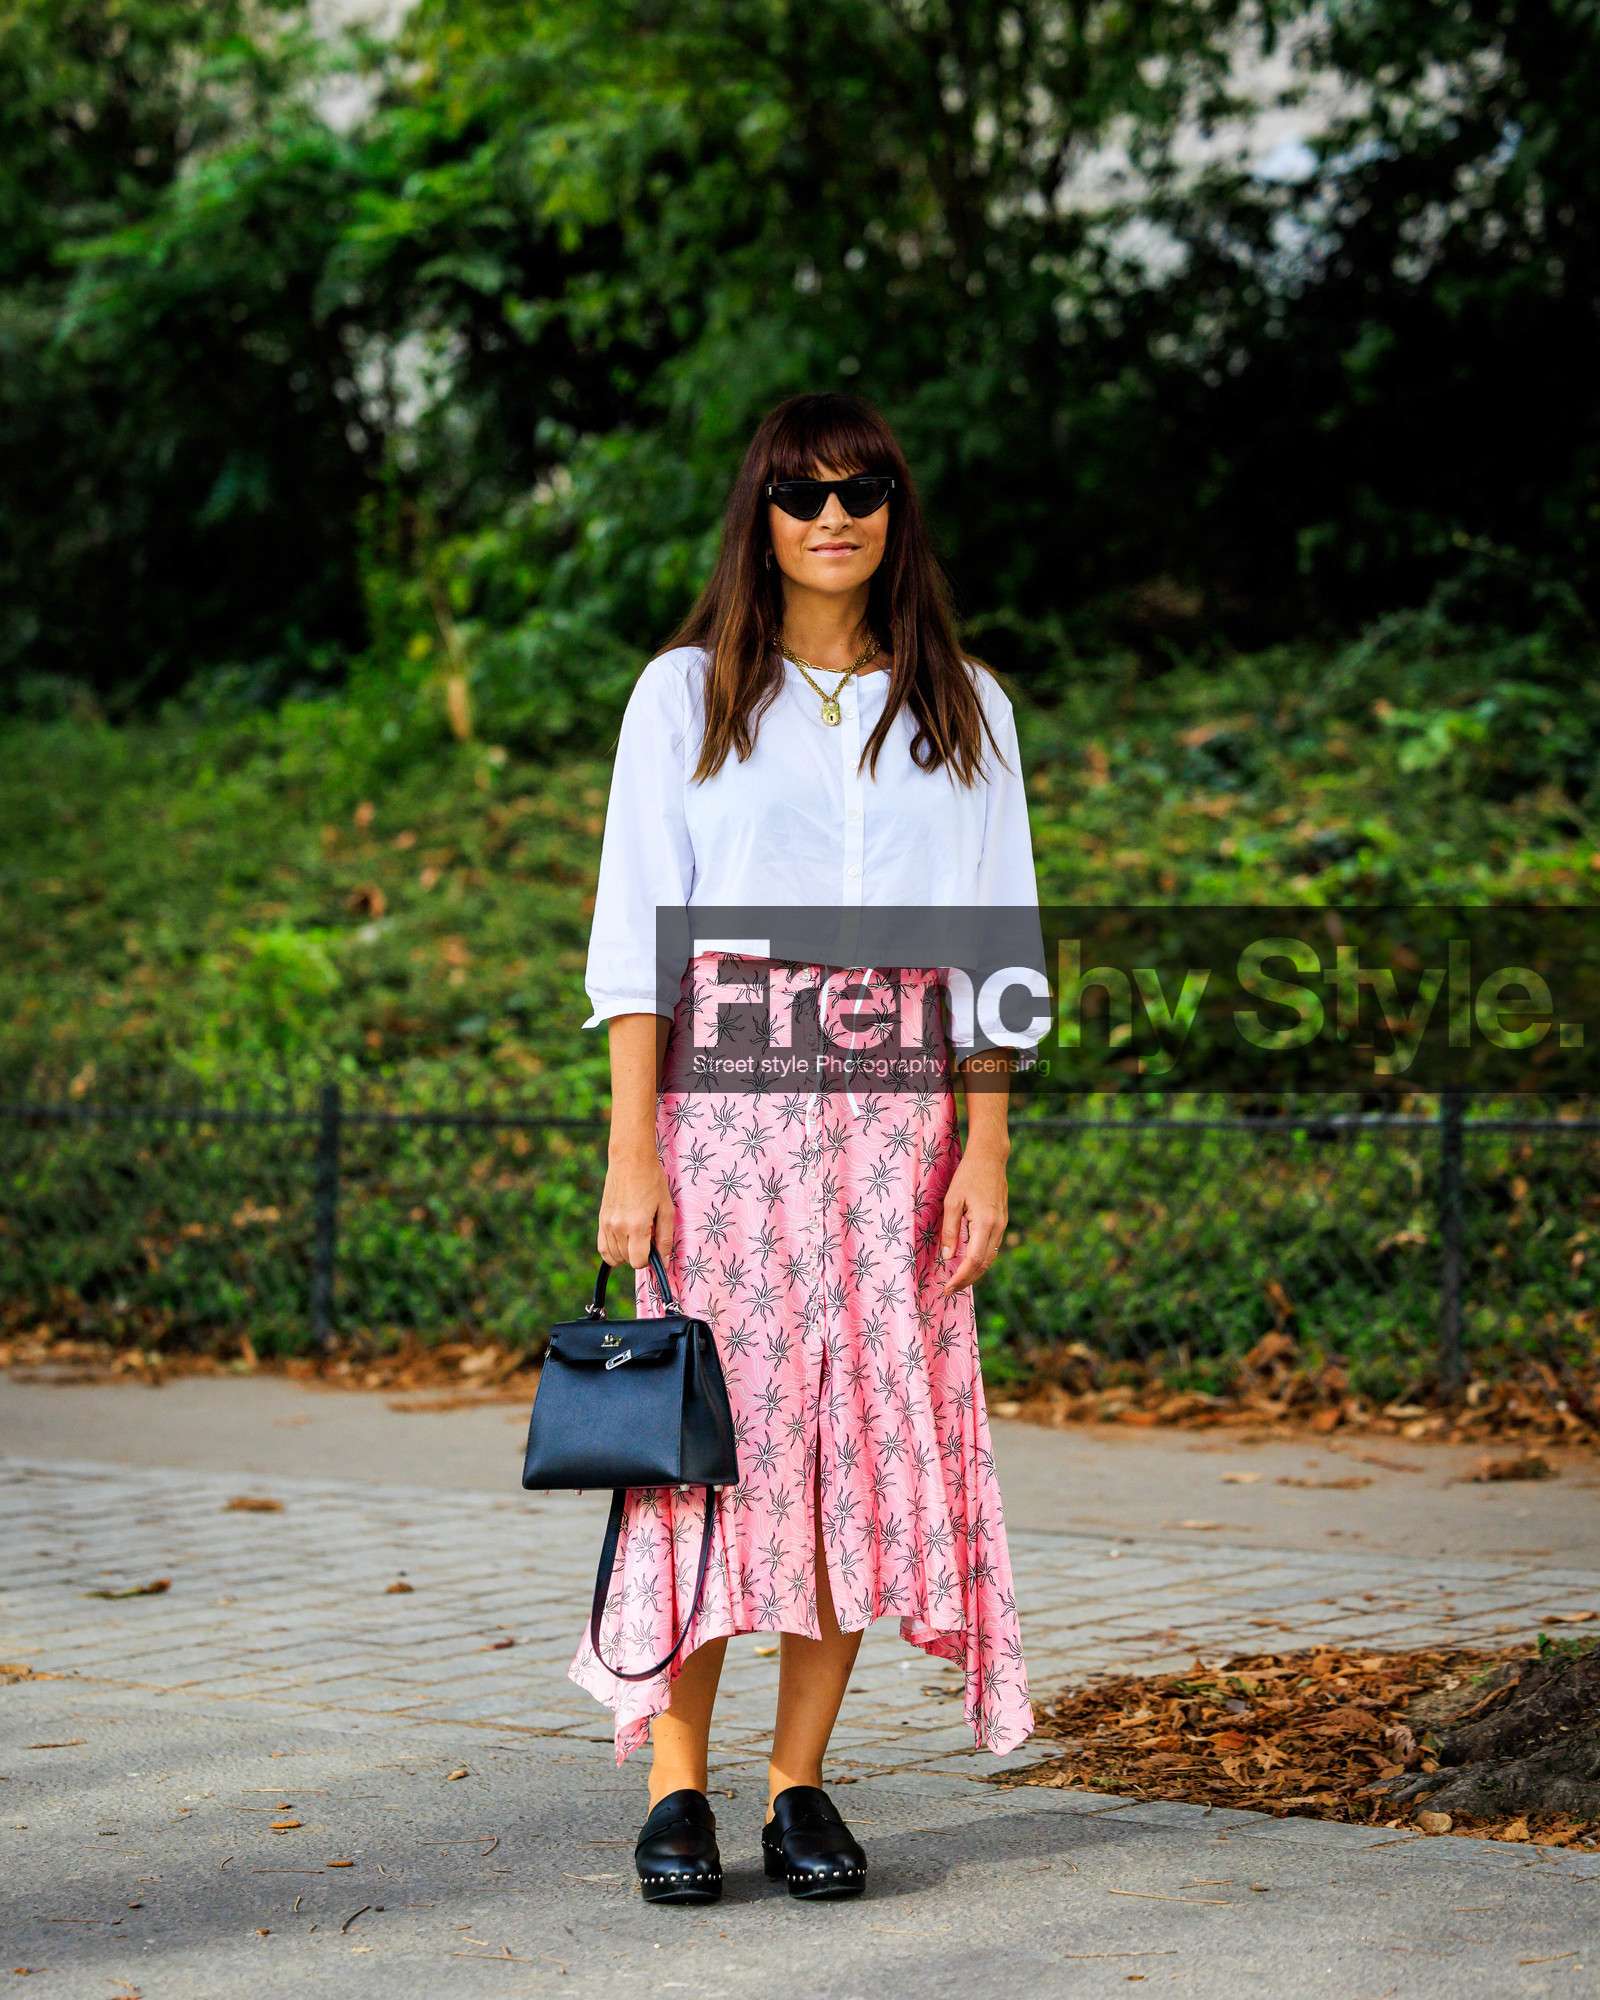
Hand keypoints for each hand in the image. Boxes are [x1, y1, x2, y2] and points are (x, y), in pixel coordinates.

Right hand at [598, 1147, 674, 1268]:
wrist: (630, 1160)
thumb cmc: (652, 1181)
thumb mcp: (666, 1209)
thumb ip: (665, 1238)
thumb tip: (664, 1262)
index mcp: (637, 1225)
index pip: (638, 1262)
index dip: (649, 1260)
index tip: (655, 1249)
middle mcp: (618, 1227)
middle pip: (627, 1260)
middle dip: (640, 1255)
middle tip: (649, 1237)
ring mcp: (607, 1224)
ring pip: (614, 1256)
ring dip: (627, 1254)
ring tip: (637, 1237)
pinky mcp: (601, 1219)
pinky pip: (602, 1248)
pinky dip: (612, 1252)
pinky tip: (623, 1242)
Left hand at [938, 1142, 1008, 1294]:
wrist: (990, 1157)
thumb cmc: (967, 1175)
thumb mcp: (952, 1201)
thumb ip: (950, 1230)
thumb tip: (947, 1257)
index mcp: (985, 1223)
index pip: (973, 1260)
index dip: (960, 1277)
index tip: (947, 1288)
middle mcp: (998, 1227)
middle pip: (984, 1264)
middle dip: (967, 1280)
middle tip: (949, 1290)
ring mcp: (1002, 1224)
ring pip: (990, 1257)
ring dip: (974, 1272)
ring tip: (956, 1281)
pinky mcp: (1002, 1221)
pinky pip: (992, 1247)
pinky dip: (981, 1260)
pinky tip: (968, 1263)